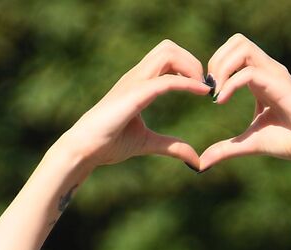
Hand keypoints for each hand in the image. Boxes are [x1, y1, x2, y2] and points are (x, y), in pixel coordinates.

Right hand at [64, 40, 210, 169]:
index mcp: (139, 82)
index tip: (203, 88)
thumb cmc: (109, 143)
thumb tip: (195, 160)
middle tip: (204, 86)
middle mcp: (137, 76)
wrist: (85, 148)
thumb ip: (171, 147)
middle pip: (169, 47)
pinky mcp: (135, 95)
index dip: (188, 67)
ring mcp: (135, 82)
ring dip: (191, 66)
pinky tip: (201, 92)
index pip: (166, 57)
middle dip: (192, 61)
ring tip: (202, 88)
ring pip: (168, 53)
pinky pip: (166, 80)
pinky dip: (187, 83)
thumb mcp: (147, 143)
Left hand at [199, 34, 290, 173]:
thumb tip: (203, 163)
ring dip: (223, 67)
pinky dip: (230, 84)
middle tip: (210, 89)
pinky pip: (249, 72)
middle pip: (237, 41)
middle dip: (217, 61)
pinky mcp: (280, 84)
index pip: (234, 51)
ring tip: (216, 94)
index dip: (216, 66)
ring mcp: (274, 74)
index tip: (208, 92)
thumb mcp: (250, 144)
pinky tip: (220, 102)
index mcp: (260, 77)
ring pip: (242, 48)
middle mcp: (268, 70)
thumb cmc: (288, 142)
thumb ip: (226, 149)